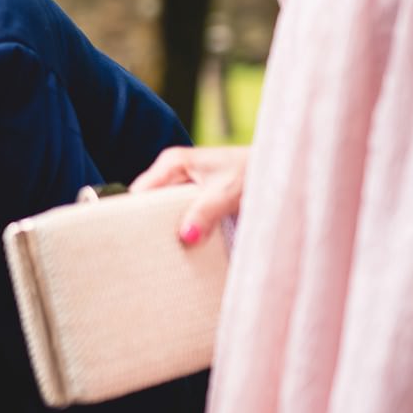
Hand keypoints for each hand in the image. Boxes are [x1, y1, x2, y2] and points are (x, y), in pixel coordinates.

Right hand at [129, 144, 249, 244]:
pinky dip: (181, 227)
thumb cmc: (252, 172)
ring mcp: (181, 183)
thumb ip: (205, 213)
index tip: (138, 237)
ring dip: (167, 228)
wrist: (275, 168)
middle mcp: (172, 171)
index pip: (141, 191)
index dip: (137, 213)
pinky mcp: (192, 196)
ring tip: (168, 250)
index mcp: (172, 162)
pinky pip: (177, 213)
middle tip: (153, 249)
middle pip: (148, 202)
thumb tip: (186, 236)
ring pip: (161, 209)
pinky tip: (185, 242)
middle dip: (150, 224)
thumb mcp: (227, 194)